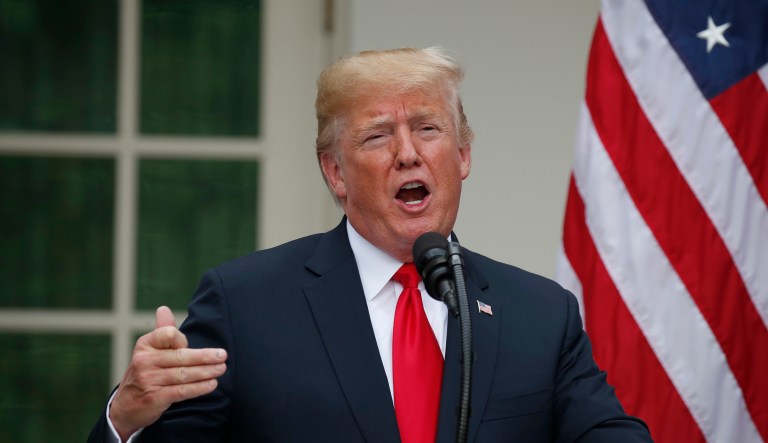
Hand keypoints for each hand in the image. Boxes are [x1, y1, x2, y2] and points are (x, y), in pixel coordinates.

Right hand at [109, 306, 226, 440]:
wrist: (126, 405)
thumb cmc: (146, 372)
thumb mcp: (149, 350)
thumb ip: (162, 331)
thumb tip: (163, 308)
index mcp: (145, 345)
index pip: (169, 334)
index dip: (182, 339)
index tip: (189, 344)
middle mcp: (144, 361)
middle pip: (181, 356)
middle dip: (205, 356)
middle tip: (223, 355)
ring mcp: (149, 380)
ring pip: (184, 374)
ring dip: (206, 372)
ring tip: (221, 369)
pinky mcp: (155, 398)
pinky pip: (181, 391)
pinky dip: (199, 388)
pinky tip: (212, 384)